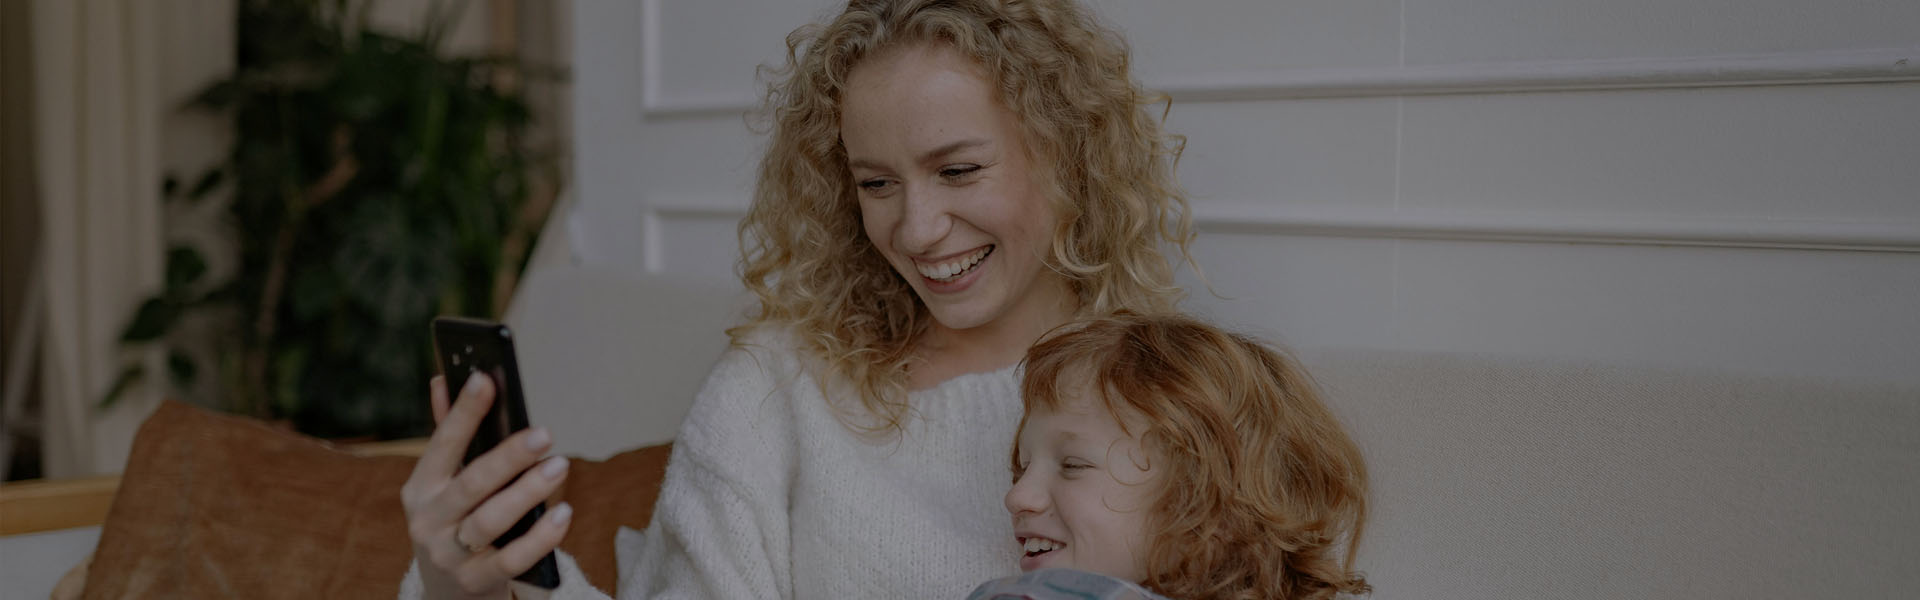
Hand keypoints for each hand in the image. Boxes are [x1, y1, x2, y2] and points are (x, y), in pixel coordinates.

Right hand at [402, 374, 572, 599]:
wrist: (446, 592)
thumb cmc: (452, 523)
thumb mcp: (441, 485)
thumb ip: (447, 436)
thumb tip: (442, 379)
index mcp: (420, 487)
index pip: (442, 444)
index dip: (462, 412)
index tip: (485, 379)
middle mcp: (428, 520)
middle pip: (471, 484)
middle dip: (508, 457)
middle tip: (544, 434)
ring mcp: (449, 554)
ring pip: (491, 521)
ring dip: (528, 492)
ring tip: (559, 466)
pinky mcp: (475, 581)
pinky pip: (512, 560)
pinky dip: (540, 538)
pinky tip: (564, 514)